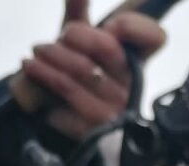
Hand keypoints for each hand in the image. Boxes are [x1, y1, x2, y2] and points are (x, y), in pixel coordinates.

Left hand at [21, 0, 166, 139]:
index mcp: (134, 61)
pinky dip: (43, 82)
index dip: (135, 26)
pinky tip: (34, 75)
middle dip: (76, 35)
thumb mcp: (76, 41)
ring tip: (33, 55)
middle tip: (56, 38)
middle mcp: (130, 86)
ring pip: (82, 72)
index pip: (155, 38)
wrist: (54, 115)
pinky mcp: (92, 130)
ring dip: (51, 58)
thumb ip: (78, 12)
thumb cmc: (73, 73)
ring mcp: (113, 111)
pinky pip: (65, 98)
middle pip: (110, 49)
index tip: (111, 25)